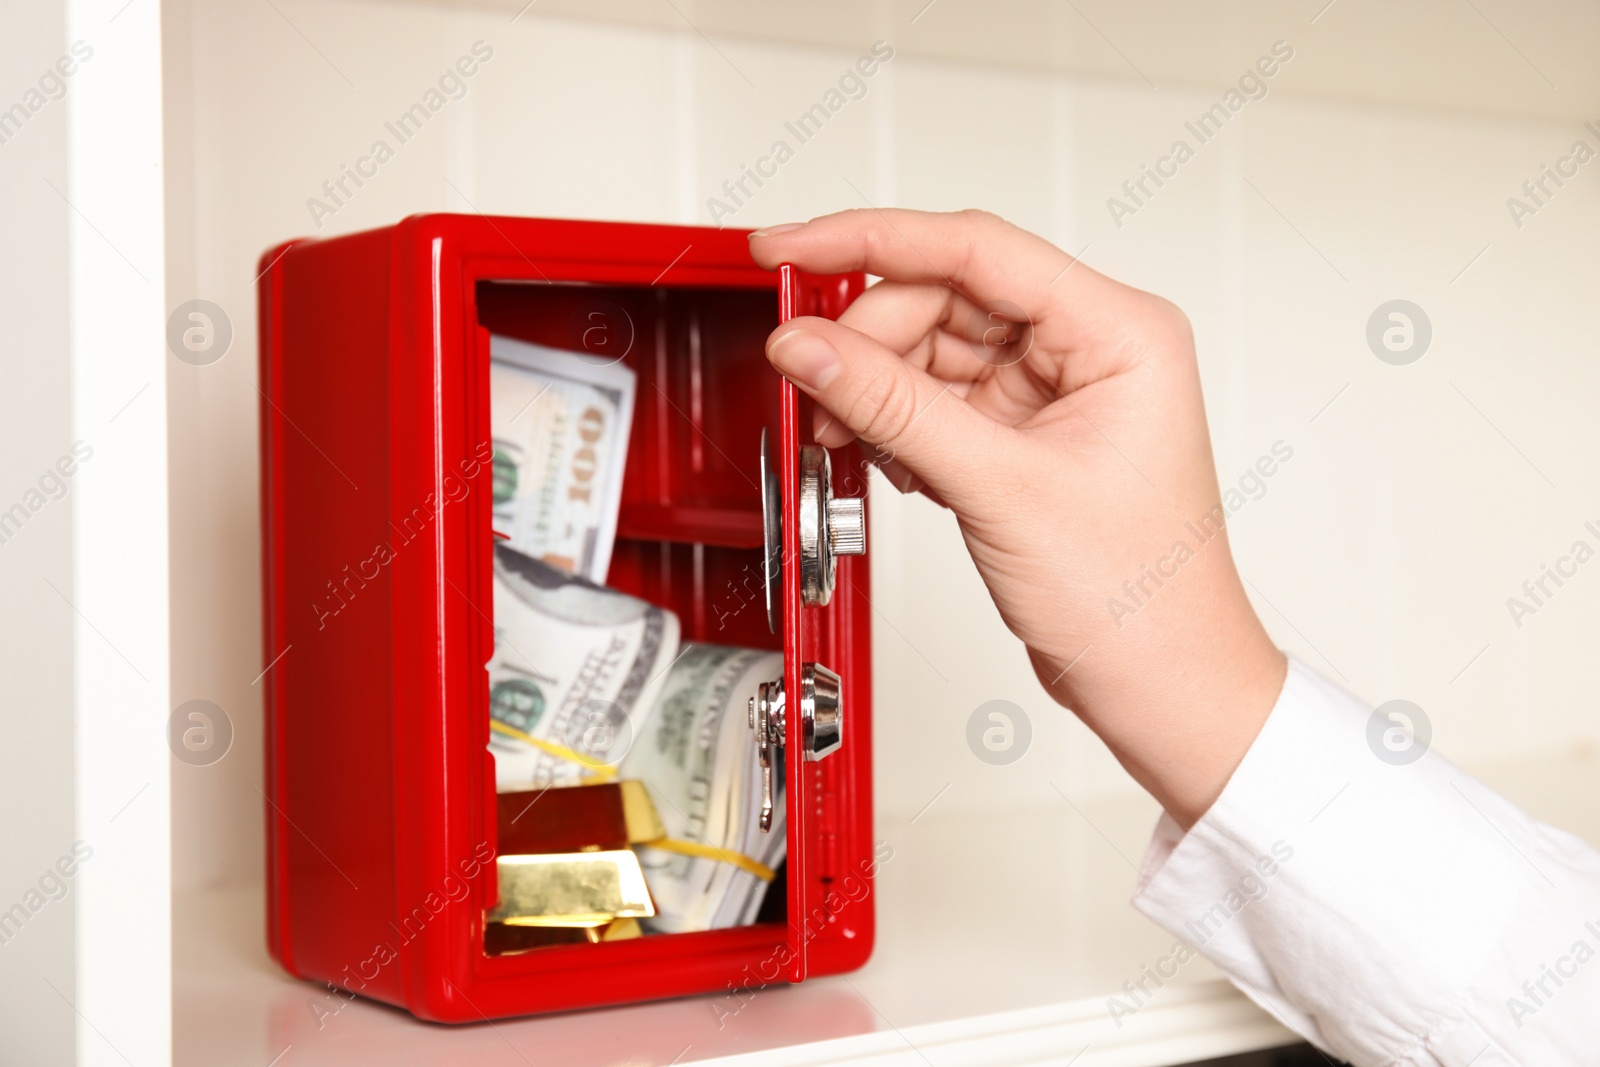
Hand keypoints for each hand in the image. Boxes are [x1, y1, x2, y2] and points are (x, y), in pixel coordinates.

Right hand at [749, 209, 1284, 827]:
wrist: (1158, 684)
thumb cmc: (1136, 599)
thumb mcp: (1001, 489)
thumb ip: (895, 407)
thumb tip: (810, 346)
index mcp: (1120, 331)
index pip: (975, 249)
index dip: (871, 240)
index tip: (792, 246)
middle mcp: (1091, 347)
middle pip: (945, 296)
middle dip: (869, 338)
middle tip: (806, 371)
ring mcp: (1056, 391)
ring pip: (933, 348)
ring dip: (875, 385)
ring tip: (841, 429)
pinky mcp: (1025, 433)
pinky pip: (938, 398)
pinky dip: (897, 423)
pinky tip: (886, 456)